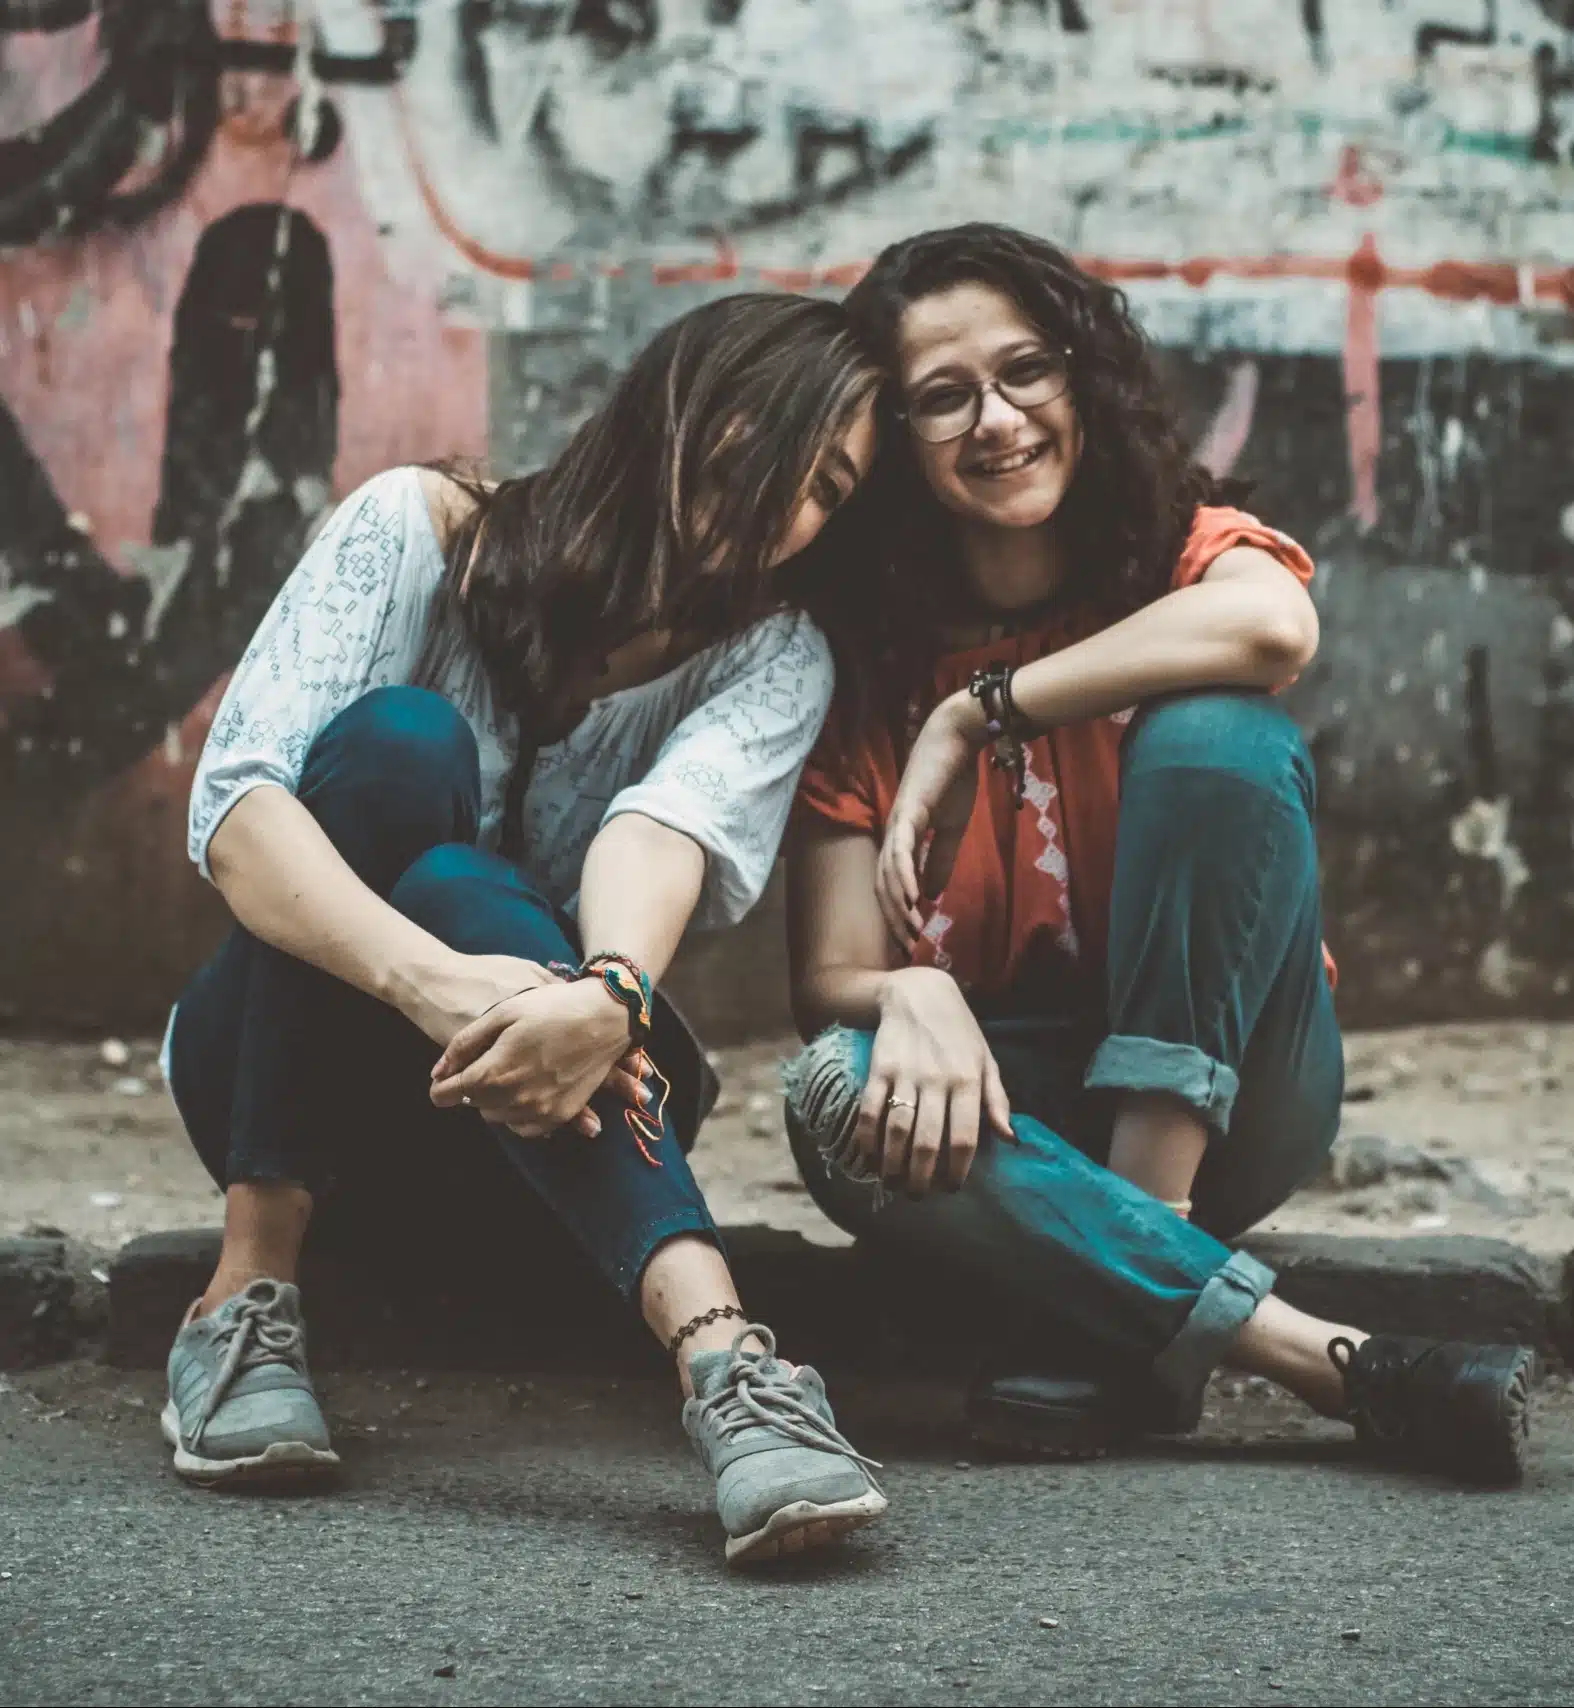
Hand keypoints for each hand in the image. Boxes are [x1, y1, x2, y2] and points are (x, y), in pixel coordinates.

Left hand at [419, 955, 644, 1136]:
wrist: (607, 1016)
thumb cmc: (552, 1007)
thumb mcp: (502, 1013)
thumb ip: (464, 1044)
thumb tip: (438, 1071)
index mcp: (494, 1072)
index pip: (450, 1093)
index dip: (439, 1089)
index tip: (438, 1084)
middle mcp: (515, 1099)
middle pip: (474, 1105)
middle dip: (470, 1089)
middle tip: (480, 1067)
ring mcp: (541, 1111)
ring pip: (498, 1117)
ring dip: (494, 1101)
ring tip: (505, 1075)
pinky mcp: (562, 1114)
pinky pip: (526, 1128)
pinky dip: (518, 1114)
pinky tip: (523, 1093)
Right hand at [852, 967, 1013, 1195]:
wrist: (919, 993)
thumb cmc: (959, 1033)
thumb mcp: (986, 1061)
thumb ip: (997, 1100)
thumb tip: (1010, 1139)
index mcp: (968, 1081)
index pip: (965, 1137)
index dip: (958, 1170)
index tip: (952, 1188)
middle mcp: (937, 1080)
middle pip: (928, 1141)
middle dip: (922, 1177)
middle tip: (918, 1195)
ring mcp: (905, 1074)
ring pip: (896, 1130)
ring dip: (892, 1164)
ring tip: (894, 1184)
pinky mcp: (878, 1069)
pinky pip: (869, 1110)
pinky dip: (867, 1139)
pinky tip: (869, 1158)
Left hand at [878, 692, 984, 950]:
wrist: (958, 741)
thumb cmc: (952, 780)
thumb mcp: (949, 830)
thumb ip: (938, 861)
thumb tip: (929, 895)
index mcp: (901, 839)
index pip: (892, 884)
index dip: (899, 913)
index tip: (912, 939)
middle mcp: (892, 834)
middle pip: (884, 885)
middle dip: (895, 918)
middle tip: (909, 947)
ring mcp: (897, 822)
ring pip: (890, 873)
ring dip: (899, 905)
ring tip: (911, 930)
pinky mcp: (908, 811)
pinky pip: (902, 850)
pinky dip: (905, 876)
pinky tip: (912, 899)